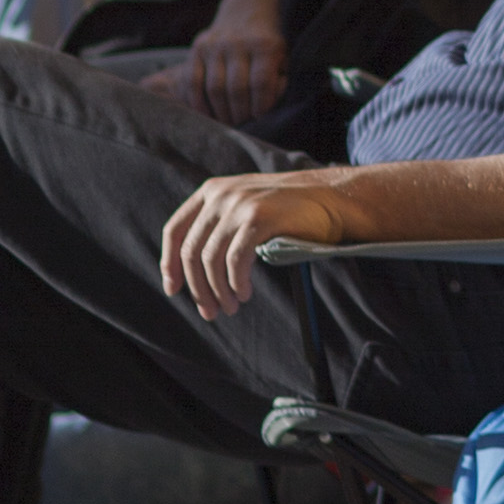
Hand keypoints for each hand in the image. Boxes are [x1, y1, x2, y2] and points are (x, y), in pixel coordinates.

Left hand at [160, 171, 351, 314]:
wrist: (334, 198)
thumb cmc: (292, 211)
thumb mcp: (247, 208)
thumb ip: (221, 226)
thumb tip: (194, 271)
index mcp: (212, 191)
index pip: (174, 230)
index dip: (169, 264)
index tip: (173, 290)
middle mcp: (221, 195)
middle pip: (191, 251)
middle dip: (197, 288)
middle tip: (211, 312)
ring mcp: (240, 205)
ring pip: (211, 260)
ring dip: (218, 291)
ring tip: (231, 306)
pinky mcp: (259, 218)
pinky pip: (235, 260)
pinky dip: (236, 283)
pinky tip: (244, 293)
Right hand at [187, 0, 294, 123]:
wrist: (248, 7)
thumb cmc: (270, 40)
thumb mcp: (284, 55)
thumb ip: (280, 80)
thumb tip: (268, 103)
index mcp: (265, 45)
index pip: (261, 83)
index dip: (261, 106)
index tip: (260, 116)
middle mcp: (238, 43)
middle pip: (236, 88)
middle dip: (240, 113)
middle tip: (242, 123)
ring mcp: (215, 45)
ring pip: (214, 88)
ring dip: (220, 111)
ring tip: (228, 121)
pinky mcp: (198, 47)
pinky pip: (192, 80)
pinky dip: (198, 102)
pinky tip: (206, 113)